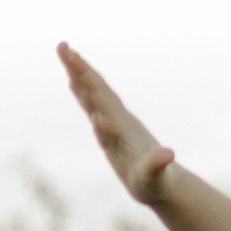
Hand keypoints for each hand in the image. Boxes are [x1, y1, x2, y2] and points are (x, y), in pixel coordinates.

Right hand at [58, 44, 176, 206]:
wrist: (168, 186)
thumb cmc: (159, 184)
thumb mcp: (155, 177)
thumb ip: (157, 165)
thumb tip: (167, 155)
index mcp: (124, 127)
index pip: (103, 98)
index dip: (88, 81)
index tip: (73, 61)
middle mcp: (119, 120)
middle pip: (96, 88)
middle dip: (79, 68)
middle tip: (62, 45)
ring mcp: (115, 124)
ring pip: (94, 93)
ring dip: (79, 74)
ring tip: (65, 53)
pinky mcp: (111, 132)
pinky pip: (94, 106)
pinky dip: (83, 93)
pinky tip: (74, 83)